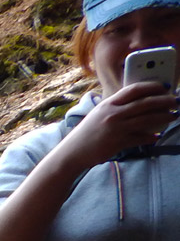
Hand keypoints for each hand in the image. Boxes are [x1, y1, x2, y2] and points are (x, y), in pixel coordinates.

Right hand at [61, 82, 179, 168]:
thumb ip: (116, 108)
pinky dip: (150, 137)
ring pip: (146, 120)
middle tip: (175, 100)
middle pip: (145, 103)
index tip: (164, 86)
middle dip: (164, 101)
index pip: (134, 89)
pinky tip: (157, 136)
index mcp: (108, 104)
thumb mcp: (99, 115)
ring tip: (173, 116)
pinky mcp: (117, 143)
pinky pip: (139, 138)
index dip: (152, 86)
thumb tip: (140, 103)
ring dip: (163, 117)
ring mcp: (115, 129)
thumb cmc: (87, 134)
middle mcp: (112, 114)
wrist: (71, 153)